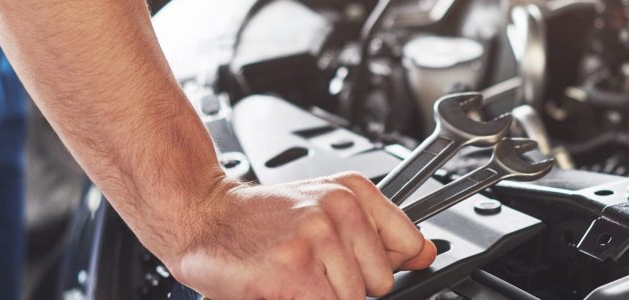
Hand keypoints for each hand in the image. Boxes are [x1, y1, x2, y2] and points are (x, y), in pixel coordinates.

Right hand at [166, 172, 436, 298]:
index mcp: (353, 191)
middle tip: (311, 271)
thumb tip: (427, 254)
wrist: (201, 215)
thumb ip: (380, 235)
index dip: (382, 267)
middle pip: (381, 282)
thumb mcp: (326, 210)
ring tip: (293, 277)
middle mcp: (340, 207)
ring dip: (323, 298)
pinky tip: (282, 286)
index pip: (409, 245)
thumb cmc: (258, 220)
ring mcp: (318, 235)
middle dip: (348, 287)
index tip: (357, 269)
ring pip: (354, 299)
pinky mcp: (296, 267)